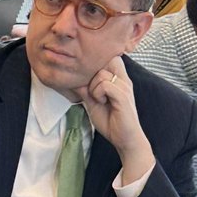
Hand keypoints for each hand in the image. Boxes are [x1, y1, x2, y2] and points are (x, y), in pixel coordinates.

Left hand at [80, 56, 153, 184]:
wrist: (124, 139)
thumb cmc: (110, 121)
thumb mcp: (92, 102)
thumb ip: (85, 89)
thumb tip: (72, 79)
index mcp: (118, 80)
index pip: (109, 58)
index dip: (96, 63)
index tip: (88, 78)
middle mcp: (123, 80)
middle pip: (104, 61)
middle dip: (92, 74)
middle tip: (92, 90)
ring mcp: (124, 87)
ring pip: (101, 74)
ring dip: (93, 87)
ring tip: (99, 100)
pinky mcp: (123, 96)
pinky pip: (105, 85)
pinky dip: (98, 93)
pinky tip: (102, 103)